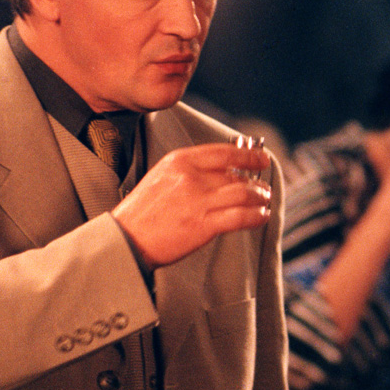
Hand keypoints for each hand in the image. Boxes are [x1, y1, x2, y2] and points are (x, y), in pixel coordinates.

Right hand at [113, 143, 270, 268]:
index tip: (261, 158)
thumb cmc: (142, 212)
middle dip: (256, 182)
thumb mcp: (161, 177)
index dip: (249, 154)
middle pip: (236, 174)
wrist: (126, 238)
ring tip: (264, 200)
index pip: (224, 151)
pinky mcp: (204, 225)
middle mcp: (191, 177)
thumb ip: (190, 171)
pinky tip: (260, 216)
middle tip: (262, 187)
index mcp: (180, 161)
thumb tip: (223, 171)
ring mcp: (198, 201)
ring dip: (260, 197)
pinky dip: (257, 216)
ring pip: (245, 193)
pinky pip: (241, 216)